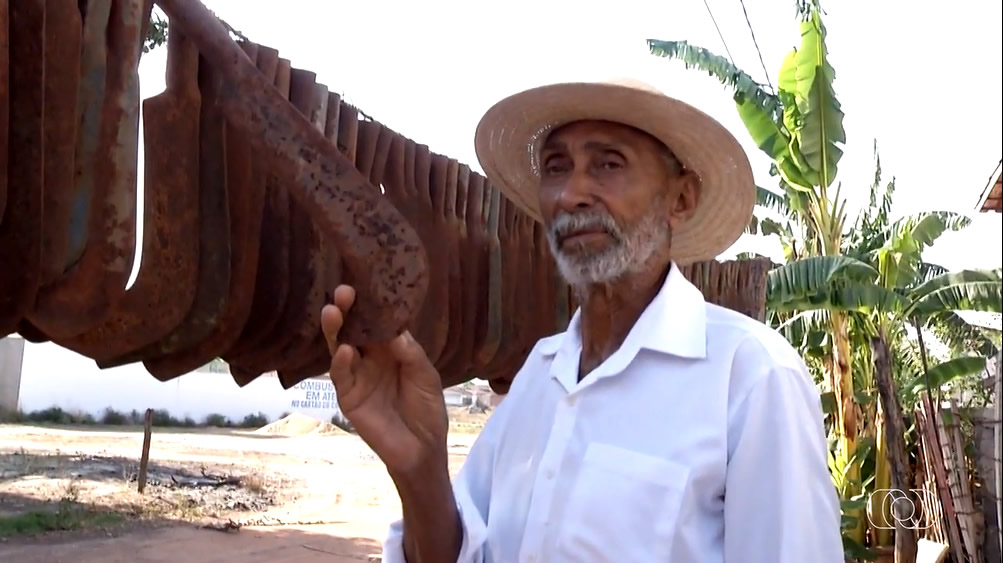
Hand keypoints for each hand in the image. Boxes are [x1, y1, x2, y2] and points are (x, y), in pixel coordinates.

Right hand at [321, 285, 448, 476]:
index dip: (371, 305)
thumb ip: (411, 353)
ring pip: (341, 347)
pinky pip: (341, 376)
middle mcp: (371, 358)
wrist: (423, 448)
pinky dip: (341, 362)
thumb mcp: (426, 376)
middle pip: (355, 329)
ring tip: (332, 312)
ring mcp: (358, 376)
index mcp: (391, 349)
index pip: (377, 322)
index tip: (365, 284)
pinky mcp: (349, 396)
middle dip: (347, 311)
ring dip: (336, 330)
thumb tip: (394, 330)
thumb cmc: (428, 409)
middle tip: (343, 293)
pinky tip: (344, 350)